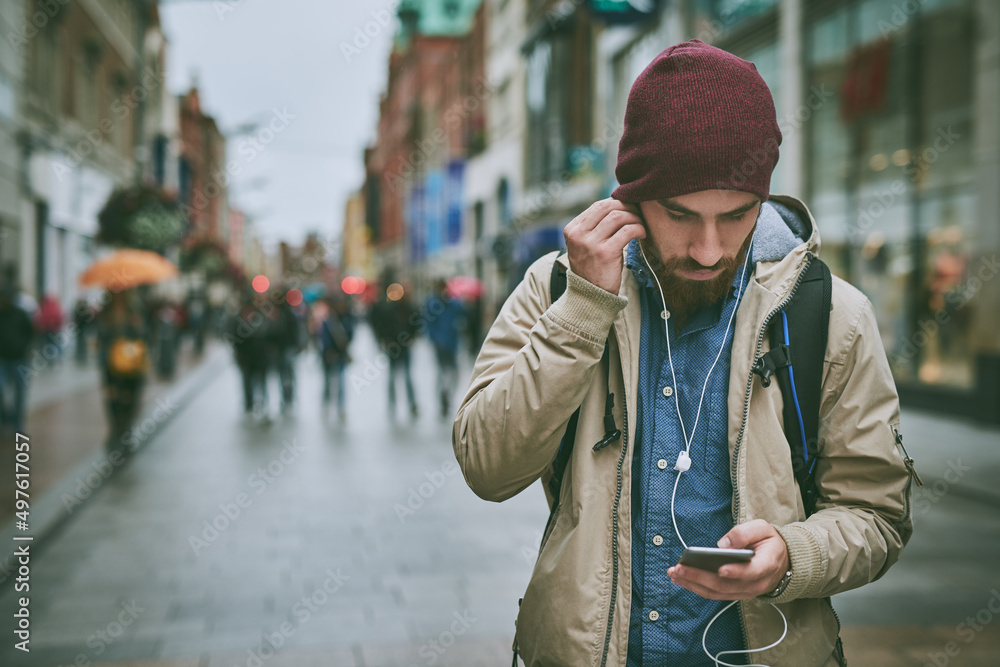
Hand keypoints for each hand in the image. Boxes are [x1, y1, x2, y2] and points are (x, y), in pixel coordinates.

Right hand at [563, 199, 645, 293]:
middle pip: (608, 207)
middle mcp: (578, 234)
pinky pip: (627, 230)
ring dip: (634, 217)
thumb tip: (619, 205)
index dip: (617, 204)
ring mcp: (590, 243)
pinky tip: (642, 234)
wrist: (591, 296)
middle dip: (627, 207)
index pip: (597, 206)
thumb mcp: (585, 245)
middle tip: (638, 214)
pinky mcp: (605, 252)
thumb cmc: (593, 268)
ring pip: (618, 216)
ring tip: (641, 224)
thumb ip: (594, 227)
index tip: (629, 209)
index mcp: (572, 230)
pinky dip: (639, 228)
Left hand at [667, 519, 790, 600]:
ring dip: (694, 584)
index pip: (751, 571)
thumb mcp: (763, 529)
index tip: (720, 569)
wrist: (781, 562)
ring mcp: (746, 592)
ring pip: (718, 593)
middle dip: (700, 577)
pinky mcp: (736, 594)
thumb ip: (745, 533)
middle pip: (727, 585)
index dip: (736, 572)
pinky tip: (682, 579)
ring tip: (675, 574)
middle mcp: (757, 583)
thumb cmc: (769, 542)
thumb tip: (723, 544)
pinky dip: (697, 587)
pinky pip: (715, 594)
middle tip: (680, 568)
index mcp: (767, 565)